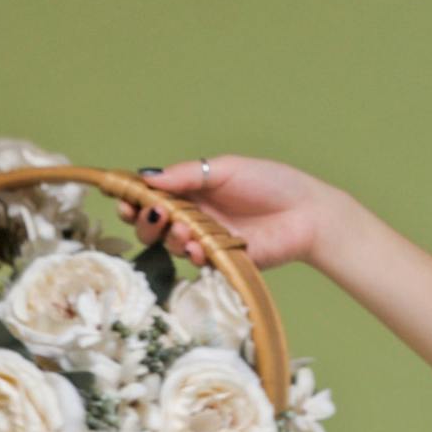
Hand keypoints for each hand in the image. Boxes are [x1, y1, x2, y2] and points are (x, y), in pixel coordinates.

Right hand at [145, 155, 337, 271]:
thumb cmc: (272, 183)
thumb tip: (148, 178)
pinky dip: (192, 254)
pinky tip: (198, 247)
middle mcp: (195, 217)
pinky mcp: (222, 262)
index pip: (153, 197)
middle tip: (153, 215)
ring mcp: (207, 241)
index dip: (134, 199)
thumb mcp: (227, 169)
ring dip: (170, 238)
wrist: (308, 212)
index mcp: (193, 191)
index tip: (124, 198)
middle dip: (144, 221)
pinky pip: (197, 262)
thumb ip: (188, 174)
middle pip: (153, 225)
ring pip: (171, 245)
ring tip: (182, 228)